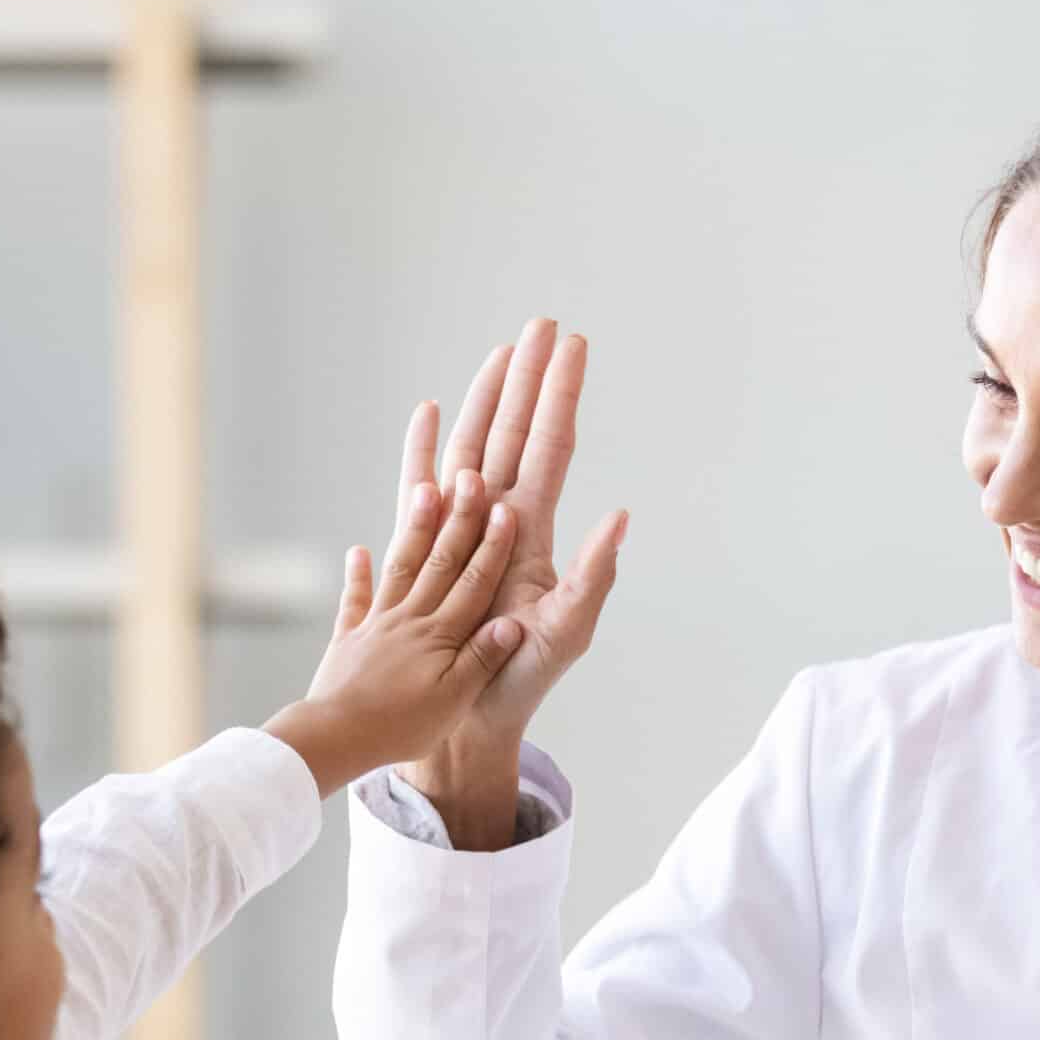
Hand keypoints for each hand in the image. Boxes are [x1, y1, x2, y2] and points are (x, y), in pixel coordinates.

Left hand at [264, 416, 524, 796]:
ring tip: (424, 488)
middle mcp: (410, 619)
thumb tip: (514, 621)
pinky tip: (358, 552)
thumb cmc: (400, 727)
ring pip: (401, 567)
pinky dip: (357, 576)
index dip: (493, 546)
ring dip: (414, 528)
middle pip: (440, 561)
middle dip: (459, 518)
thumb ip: (482, 658)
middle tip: (470, 476)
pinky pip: (355, 601)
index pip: (474, 582)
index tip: (507, 509)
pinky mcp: (349, 640)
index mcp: (441, 635)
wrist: (335, 738)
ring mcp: (376, 624)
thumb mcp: (453, 699)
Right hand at [398, 318, 626, 845]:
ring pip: (471, 446)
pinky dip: (422, 447)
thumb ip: (594, 576)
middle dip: (527, 379)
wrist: (467, 714)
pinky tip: (428, 411)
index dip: (560, 395)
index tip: (571, 345)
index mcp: (532, 530)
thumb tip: (621, 517)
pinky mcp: (423, 547)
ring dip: (484, 399)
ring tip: (498, 353)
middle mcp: (497, 519)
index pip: (550, 446)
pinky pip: (418, 486)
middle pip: (513, 432)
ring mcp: (459, 529)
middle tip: (539, 325)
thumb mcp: (567, 631)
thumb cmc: (520, 677)